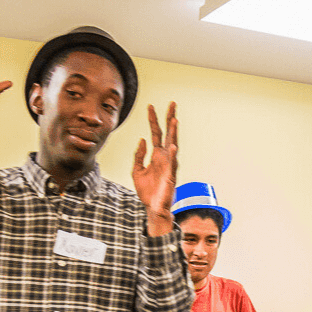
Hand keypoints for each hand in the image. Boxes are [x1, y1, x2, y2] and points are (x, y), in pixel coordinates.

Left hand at [132, 103, 177, 223]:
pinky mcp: (170, 177)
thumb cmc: (147, 191)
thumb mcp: (137, 170)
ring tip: (174, 119)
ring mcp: (168, 166)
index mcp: (156, 155)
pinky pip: (172, 165)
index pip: (156, 133)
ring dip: (174, 133)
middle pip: (168, 134)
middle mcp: (164, 158)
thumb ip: (138, 155)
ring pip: (172, 145)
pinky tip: (172, 147)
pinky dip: (172, 155)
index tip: (150, 106)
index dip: (153, 120)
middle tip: (172, 103)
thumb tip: (141, 140)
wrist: (152, 208)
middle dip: (169, 119)